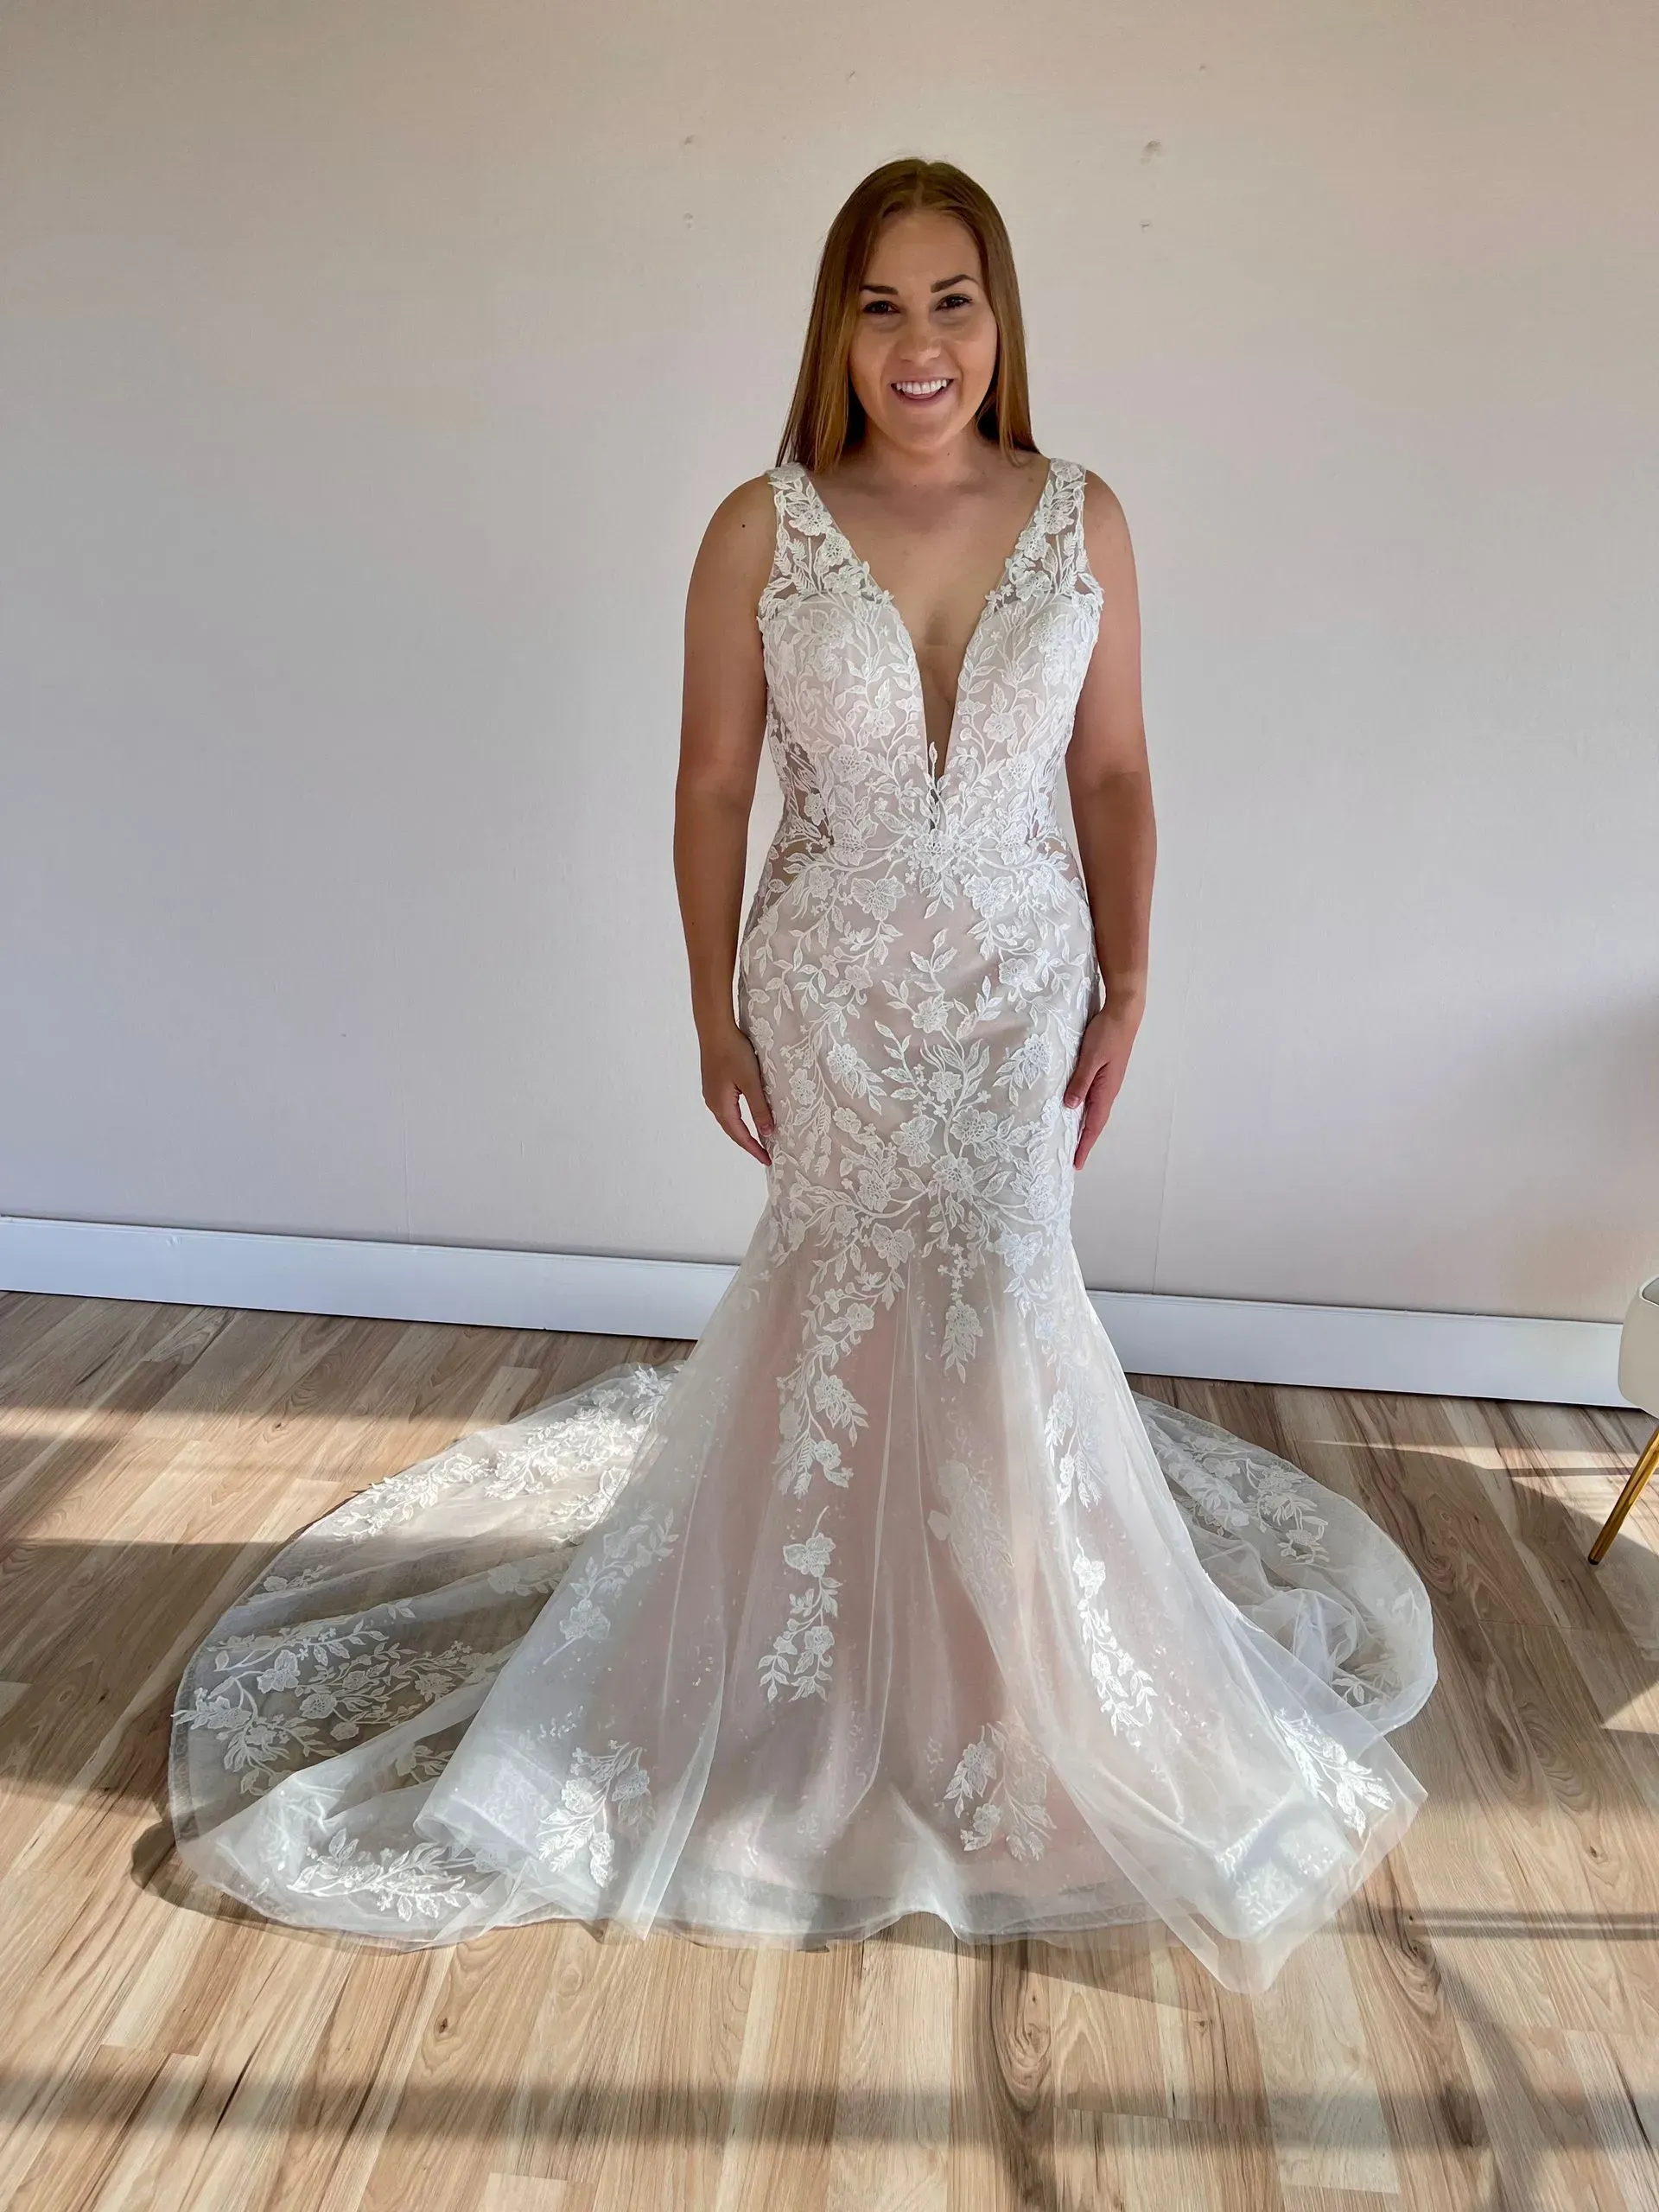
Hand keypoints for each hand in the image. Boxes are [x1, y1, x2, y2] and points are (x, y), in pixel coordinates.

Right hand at [700, 1022, 774, 1163]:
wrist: (714, 1029)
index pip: (740, 1135)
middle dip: (748, 1143)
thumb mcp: (751, 1082)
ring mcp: (711, 1092)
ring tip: (757, 1139)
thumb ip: (759, 1108)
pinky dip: (738, 1118)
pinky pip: (726, 1108)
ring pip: (728, 1119)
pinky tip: (745, 1116)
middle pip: (732, 1130)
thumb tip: (767, 1133)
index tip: (768, 1160)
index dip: (754, 1149)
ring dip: (742, 1131)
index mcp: (721, 1105)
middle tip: (764, 1154)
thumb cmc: (733, 1052)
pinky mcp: (713, 1083)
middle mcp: (712, 1102)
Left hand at [1064, 1003, 1140, 1168]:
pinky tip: (1076, 1111)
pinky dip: (1085, 1112)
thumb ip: (1080, 1081)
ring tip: (1073, 1141)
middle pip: (1095, 1123)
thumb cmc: (1107, 1034)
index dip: (1084, 1145)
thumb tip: (1070, 1106)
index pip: (1093, 1125)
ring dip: (1085, 1128)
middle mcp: (1108, 1090)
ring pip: (1095, 1112)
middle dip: (1084, 1142)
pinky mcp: (1105, 1074)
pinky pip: (1094, 1100)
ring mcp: (1108, 1082)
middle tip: (1073, 1160)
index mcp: (1105, 1090)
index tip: (1076, 1163)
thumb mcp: (1090, 1057)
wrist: (1124, 1014)